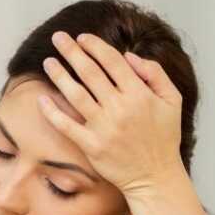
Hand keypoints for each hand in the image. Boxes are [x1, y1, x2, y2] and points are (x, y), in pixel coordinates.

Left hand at [38, 30, 185, 195]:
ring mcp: (103, 127)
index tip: (82, 37)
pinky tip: (41, 99)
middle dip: (72, 52)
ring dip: (59, 75)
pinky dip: (52, 112)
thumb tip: (128, 56)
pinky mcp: (91, 146)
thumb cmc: (164, 138)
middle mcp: (119, 108)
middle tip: (58, 38)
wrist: (155, 177)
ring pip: (76, 94)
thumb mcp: (172, 100)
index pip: (112, 61)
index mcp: (139, 94)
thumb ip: (155, 73)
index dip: (95, 45)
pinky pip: (66, 126)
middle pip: (90, 72)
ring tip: (47, 62)